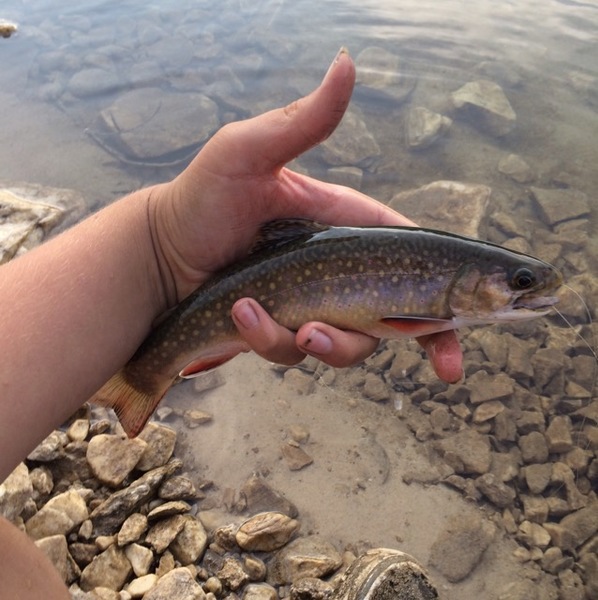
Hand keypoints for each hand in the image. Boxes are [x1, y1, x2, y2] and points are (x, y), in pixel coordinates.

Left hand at [150, 49, 462, 382]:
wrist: (158, 258)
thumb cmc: (200, 199)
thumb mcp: (246, 153)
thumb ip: (300, 122)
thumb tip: (346, 65)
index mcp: (344, 227)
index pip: (409, 257)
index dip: (441, 295)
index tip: (455, 332)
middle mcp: (336, 270)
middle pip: (392, 315)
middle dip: (398, 341)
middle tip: (367, 345)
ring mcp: (311, 304)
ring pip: (346, 344)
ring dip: (323, 343)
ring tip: (290, 326)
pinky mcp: (283, 331)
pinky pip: (295, 352)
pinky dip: (273, 340)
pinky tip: (242, 316)